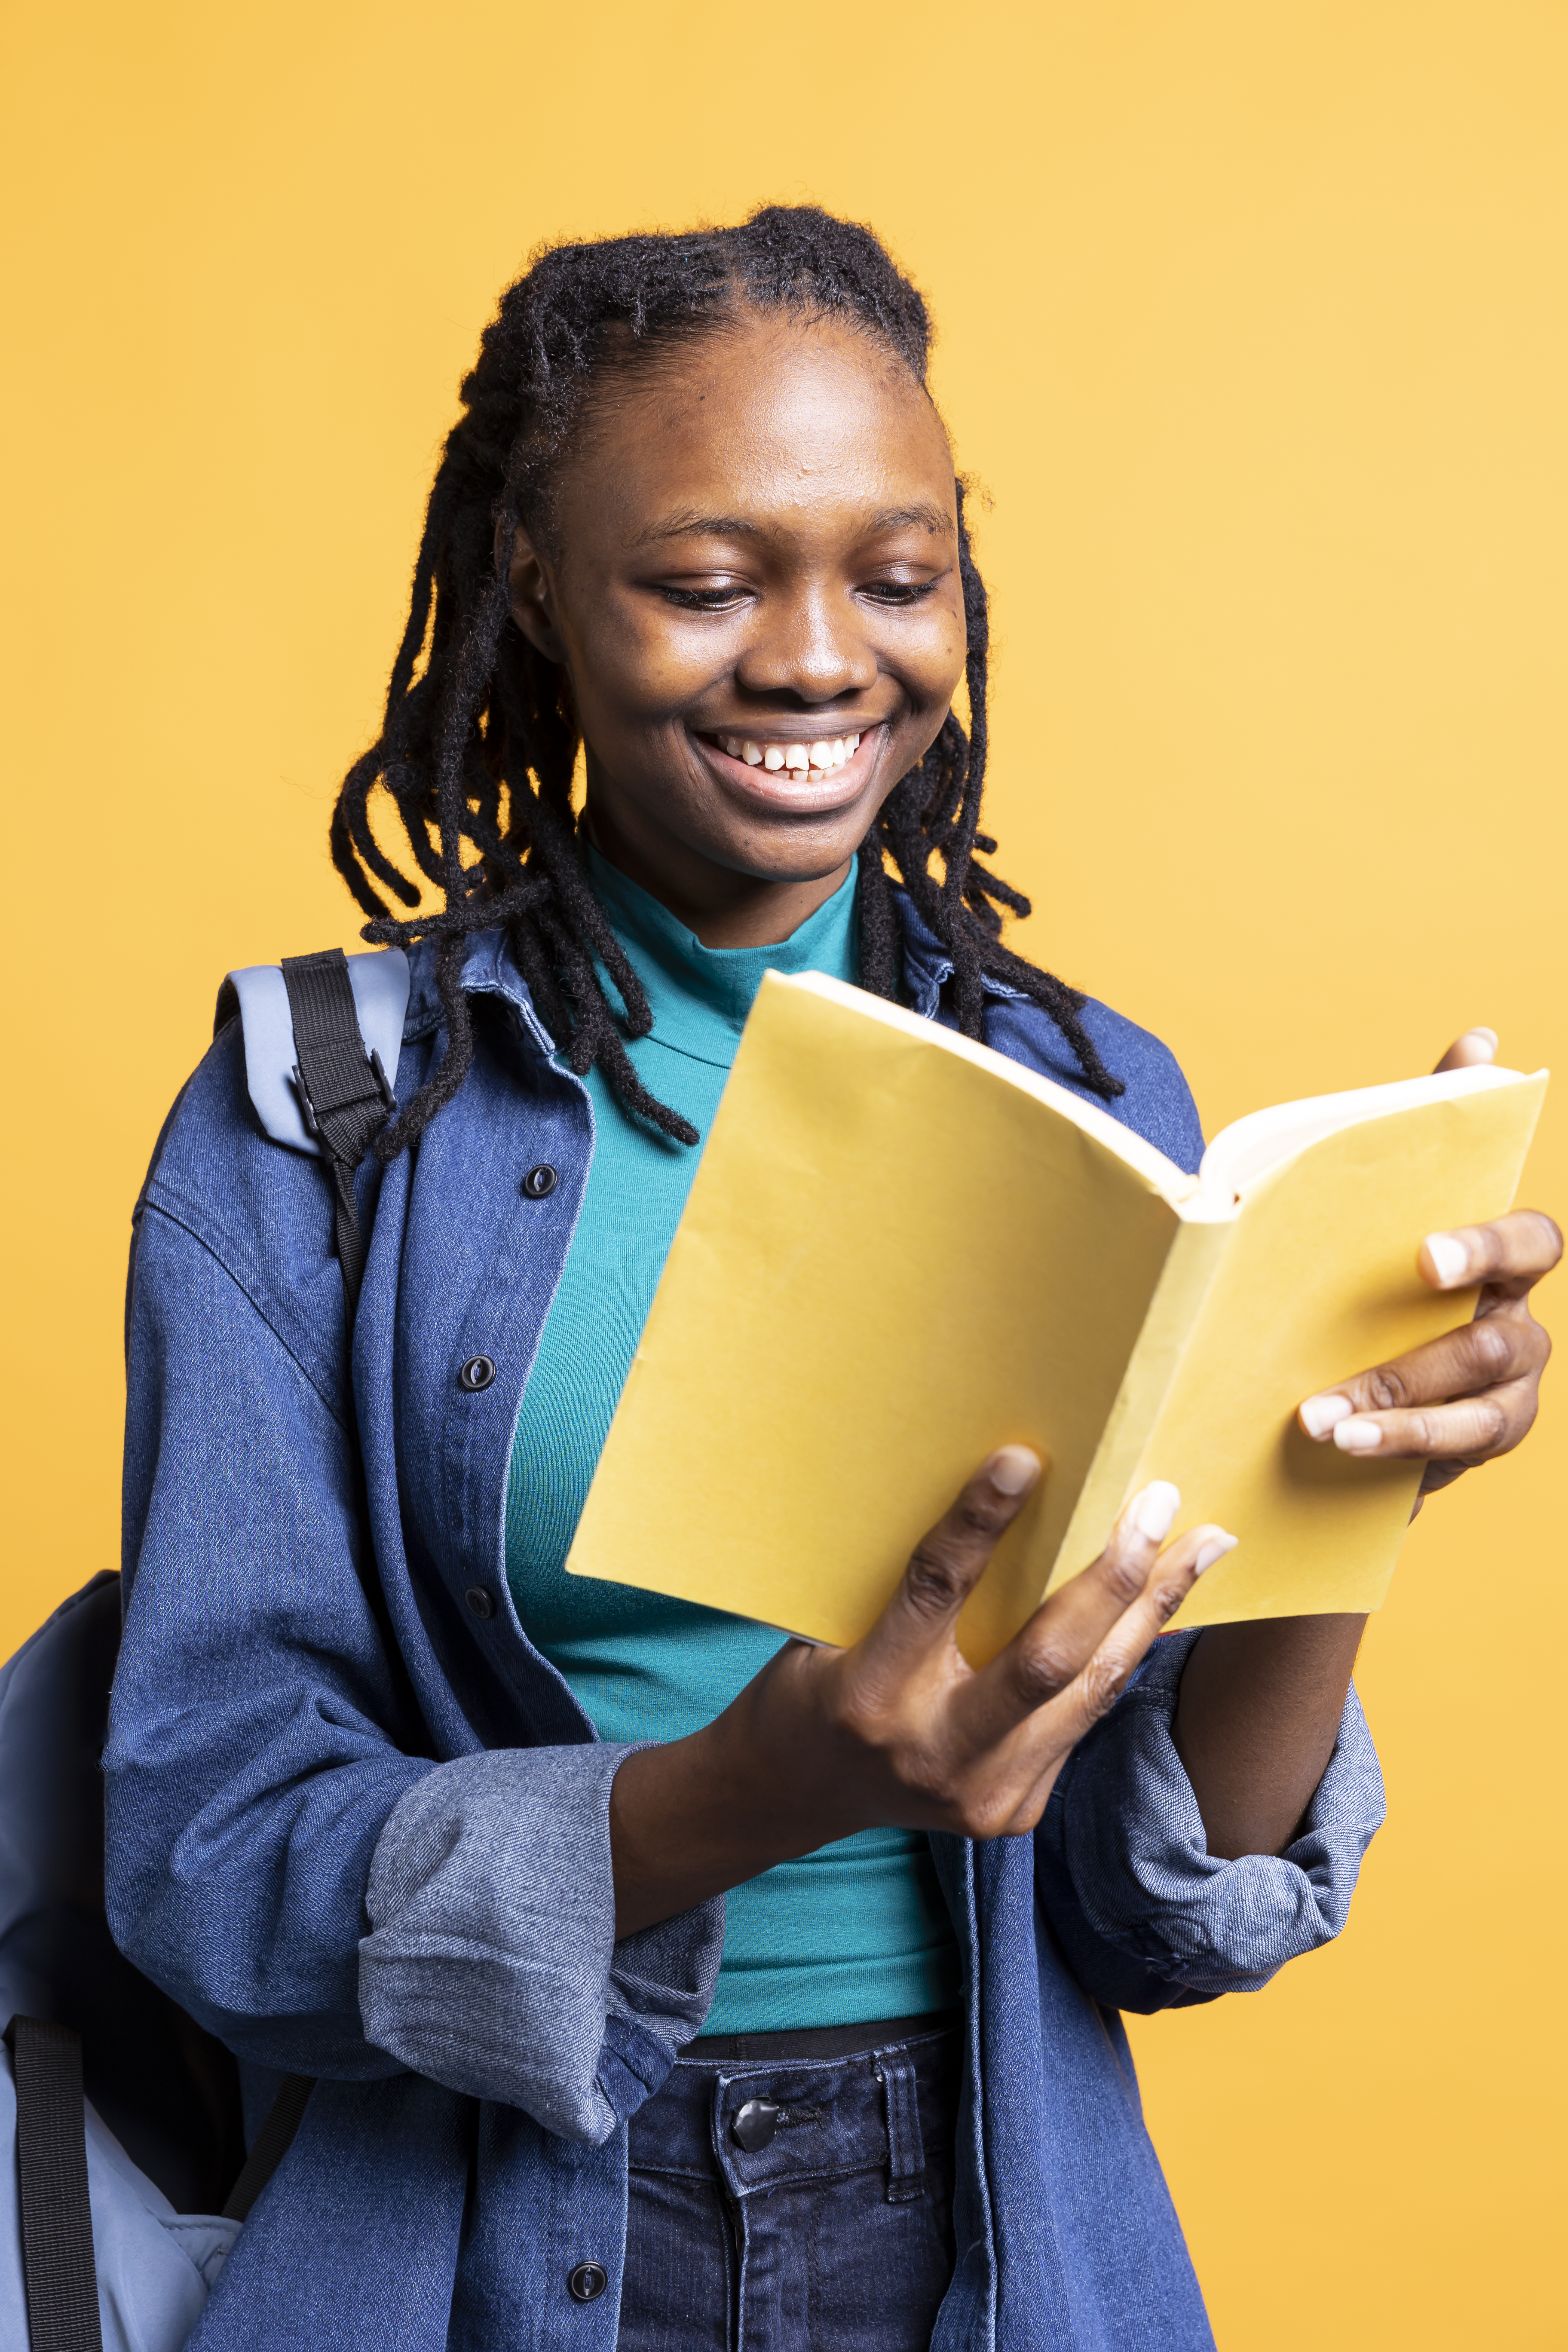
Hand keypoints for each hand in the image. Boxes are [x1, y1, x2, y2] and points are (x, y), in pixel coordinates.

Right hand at [609, 1454, 1235, 1935]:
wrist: (795, 1795)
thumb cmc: (811, 1685)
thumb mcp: (831, 1626)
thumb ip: (909, 1586)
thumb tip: (998, 1497)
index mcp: (869, 1695)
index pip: (936, 1591)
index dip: (978, 1522)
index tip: (1022, 1460)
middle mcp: (934, 1755)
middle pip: (1048, 1659)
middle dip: (1115, 1577)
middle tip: (1156, 1504)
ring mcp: (985, 1795)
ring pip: (1091, 1691)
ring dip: (1154, 1612)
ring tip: (1204, 1545)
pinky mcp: (1018, 1809)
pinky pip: (1084, 1716)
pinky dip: (1123, 1653)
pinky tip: (1161, 1603)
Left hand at [1297, 1027, 1559, 1502]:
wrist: (1370, 1363)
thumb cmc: (1383, 1271)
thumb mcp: (1387, 1203)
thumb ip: (1429, 1124)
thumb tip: (1482, 1037)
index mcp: (1502, 1260)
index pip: (1526, 1241)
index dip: (1483, 1245)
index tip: (1422, 1258)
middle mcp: (1519, 1322)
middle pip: (1491, 1339)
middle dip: (1414, 1361)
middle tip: (1342, 1370)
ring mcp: (1510, 1390)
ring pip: (1473, 1406)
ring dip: (1394, 1414)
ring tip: (1319, 1423)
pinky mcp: (1481, 1442)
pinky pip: (1451, 1451)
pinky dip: (1397, 1448)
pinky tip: (1345, 1449)